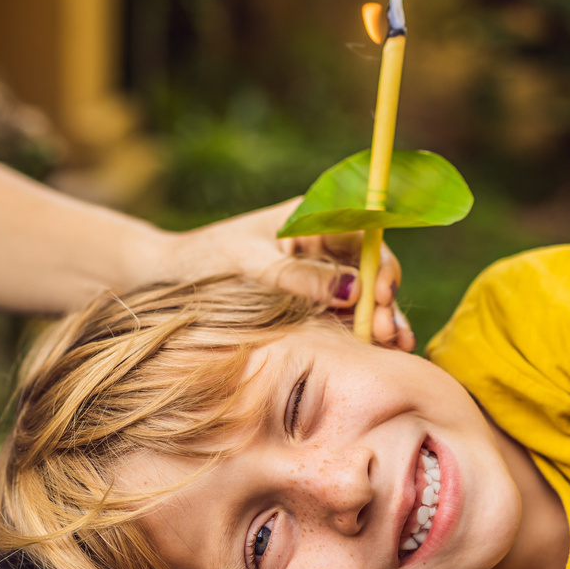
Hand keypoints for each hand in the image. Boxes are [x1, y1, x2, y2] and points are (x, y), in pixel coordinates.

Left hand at [166, 199, 415, 350]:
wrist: (173, 277)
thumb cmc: (207, 259)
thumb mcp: (252, 266)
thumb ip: (300, 277)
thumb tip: (352, 291)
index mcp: (313, 217)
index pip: (364, 235)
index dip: (381, 264)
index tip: (378, 295)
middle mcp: (324, 242)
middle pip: (371, 267)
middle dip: (384, 299)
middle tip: (389, 332)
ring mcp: (321, 273)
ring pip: (365, 295)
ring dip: (382, 318)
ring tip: (396, 345)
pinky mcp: (314, 300)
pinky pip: (348, 313)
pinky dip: (366, 330)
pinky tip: (384, 351)